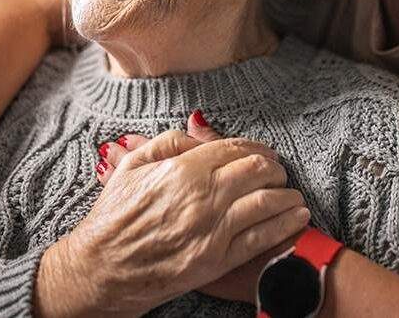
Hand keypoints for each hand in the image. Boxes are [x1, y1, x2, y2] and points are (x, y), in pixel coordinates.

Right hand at [94, 112, 305, 304]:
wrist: (101, 270)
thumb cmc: (112, 218)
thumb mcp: (131, 166)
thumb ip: (168, 142)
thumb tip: (197, 129)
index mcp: (182, 171)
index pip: (234, 148)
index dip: (255, 147)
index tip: (265, 151)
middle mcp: (202, 197)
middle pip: (257, 171)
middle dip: (274, 167)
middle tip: (279, 170)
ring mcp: (212, 230)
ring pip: (266, 202)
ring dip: (287, 194)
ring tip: (293, 194)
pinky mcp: (217, 260)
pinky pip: (261, 238)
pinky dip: (285, 224)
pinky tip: (297, 217)